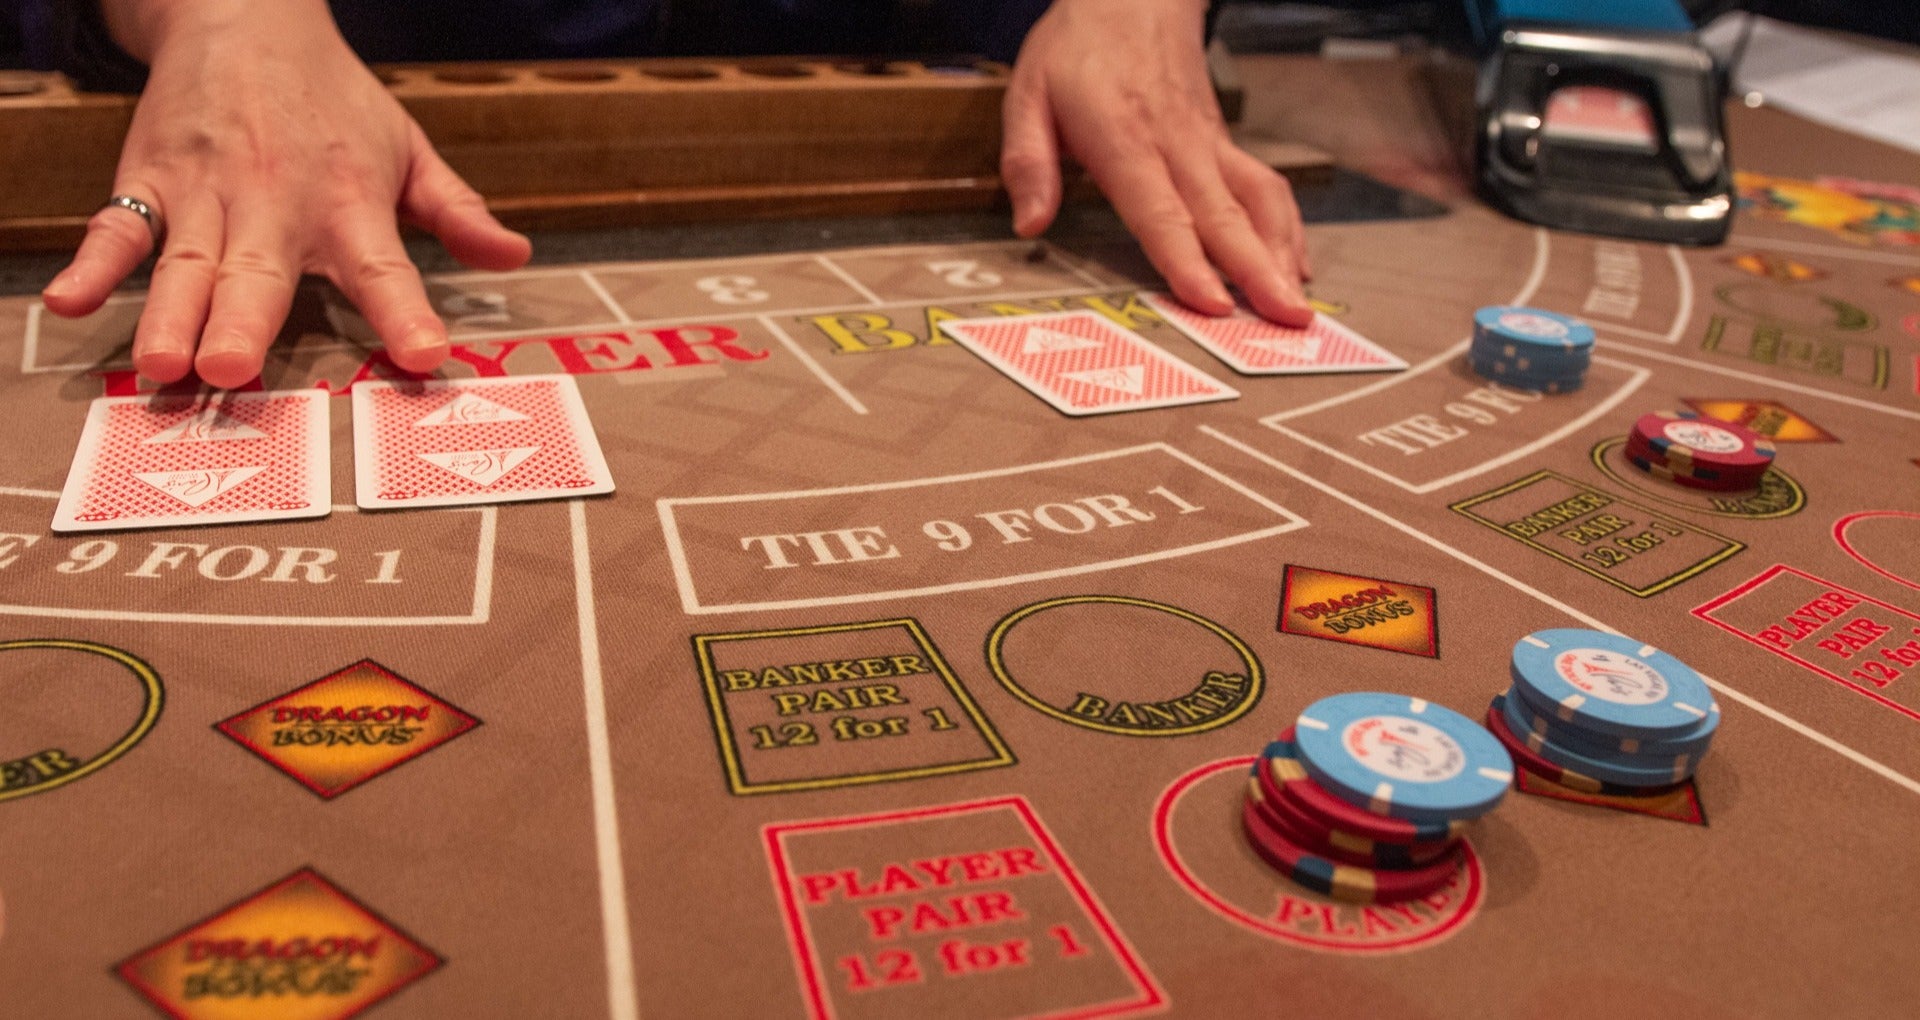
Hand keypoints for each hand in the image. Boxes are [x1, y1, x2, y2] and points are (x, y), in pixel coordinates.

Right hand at [40, 0, 531, 388]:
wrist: (244, 16)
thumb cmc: (334, 102)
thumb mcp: (410, 149)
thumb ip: (458, 211)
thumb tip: (514, 257)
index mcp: (351, 203)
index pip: (385, 268)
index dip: (405, 314)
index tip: (423, 356)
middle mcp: (276, 203)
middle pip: (259, 273)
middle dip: (243, 323)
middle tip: (232, 373)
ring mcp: (205, 194)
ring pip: (186, 264)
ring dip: (172, 314)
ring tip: (164, 365)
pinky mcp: (147, 180)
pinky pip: (116, 228)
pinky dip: (91, 264)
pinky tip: (71, 304)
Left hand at [1000, 0, 1311, 324]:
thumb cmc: (1078, 49)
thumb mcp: (1028, 94)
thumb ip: (1027, 162)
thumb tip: (1029, 224)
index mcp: (1124, 138)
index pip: (1160, 210)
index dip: (1186, 259)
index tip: (1211, 300)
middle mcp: (1177, 144)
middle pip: (1222, 216)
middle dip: (1256, 272)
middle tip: (1285, 318)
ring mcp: (1209, 145)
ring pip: (1257, 202)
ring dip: (1282, 255)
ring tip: (1299, 305)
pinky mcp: (1225, 144)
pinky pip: (1266, 188)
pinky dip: (1287, 229)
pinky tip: (1297, 266)